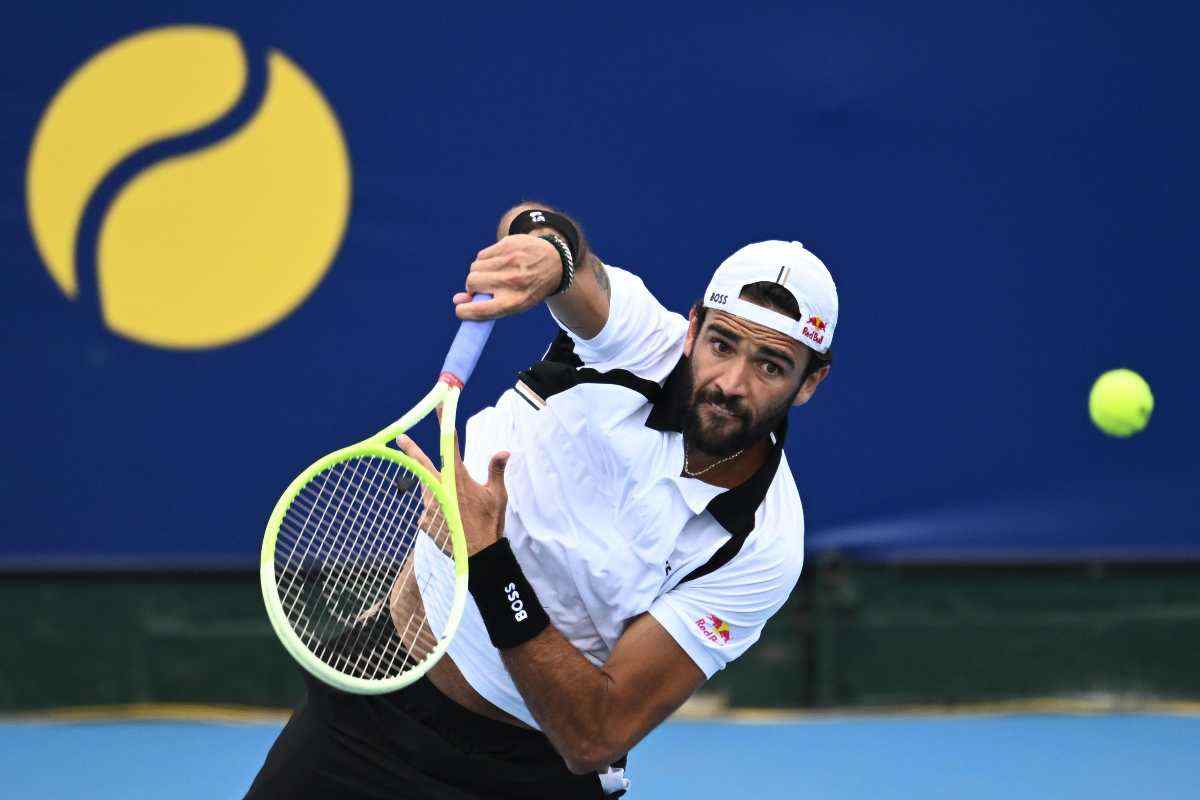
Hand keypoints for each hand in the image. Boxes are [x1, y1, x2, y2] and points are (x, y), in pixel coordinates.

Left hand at [396, 428, 509, 556]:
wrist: (478, 555)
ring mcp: (430, 506)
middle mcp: (440, 489)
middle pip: (423, 465)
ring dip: (435, 491)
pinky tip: (452, 524)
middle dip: (411, 450)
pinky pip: (429, 511)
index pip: (450, 445)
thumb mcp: (498, 496)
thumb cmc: (489, 523)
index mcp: (458, 479)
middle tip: (401, 438)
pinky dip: (438, 513)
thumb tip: (504, 452)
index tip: (439, 408)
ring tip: (456, 506)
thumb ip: (496, 471)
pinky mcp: (424, 522)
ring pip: (428, 490)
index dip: (444, 424)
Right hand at [453, 234, 562, 320]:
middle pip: (472, 282)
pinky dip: (486, 261)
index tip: (460, 310)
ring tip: (494, 275)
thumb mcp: (514, 303)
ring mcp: (510, 260)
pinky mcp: (508, 244)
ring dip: (479, 273)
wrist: (555, 263)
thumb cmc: (528, 289)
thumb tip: (457, 301)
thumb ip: (485, 305)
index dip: (465, 312)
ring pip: (475, 267)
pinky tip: (499, 263)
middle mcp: (513, 281)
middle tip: (484, 288)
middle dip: (472, 286)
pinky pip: (482, 255)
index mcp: (515, 302)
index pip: (480, 310)